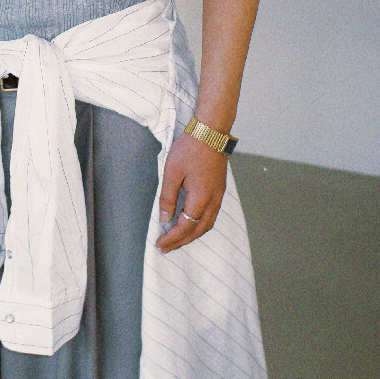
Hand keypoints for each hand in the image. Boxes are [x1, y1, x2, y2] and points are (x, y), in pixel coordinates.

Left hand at [156, 129, 227, 249]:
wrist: (212, 130)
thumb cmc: (191, 147)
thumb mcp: (172, 172)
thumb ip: (167, 198)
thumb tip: (164, 218)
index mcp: (200, 197)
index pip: (185, 226)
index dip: (171, 238)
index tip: (159, 244)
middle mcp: (213, 200)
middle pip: (197, 230)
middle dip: (181, 242)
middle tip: (166, 248)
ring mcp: (219, 196)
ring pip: (207, 225)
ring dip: (192, 236)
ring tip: (177, 241)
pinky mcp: (220, 190)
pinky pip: (211, 216)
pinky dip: (200, 225)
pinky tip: (191, 225)